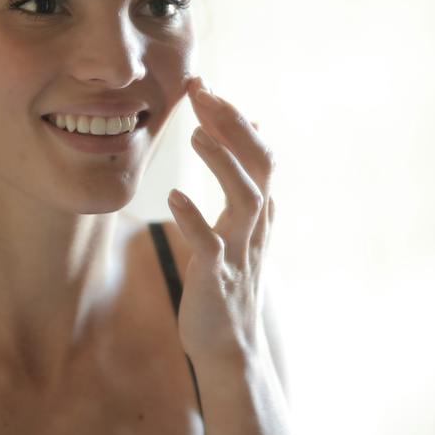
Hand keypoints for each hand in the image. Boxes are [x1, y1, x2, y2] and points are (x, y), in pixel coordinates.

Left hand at [167, 77, 273, 369]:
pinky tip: (174, 198)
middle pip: (260, 165)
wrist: (230, 348)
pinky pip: (211, 246)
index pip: (258, 152)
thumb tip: (256, 126)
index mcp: (259, 212)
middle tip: (204, 93)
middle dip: (235, 126)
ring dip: (224, 164)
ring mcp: (240, 252)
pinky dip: (195, 221)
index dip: (235, 117)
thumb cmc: (229, 282)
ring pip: (245, 200)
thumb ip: (247, 178)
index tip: (204, 86)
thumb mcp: (242, 225)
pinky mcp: (217, 280)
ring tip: (198, 134)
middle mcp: (256, 226)